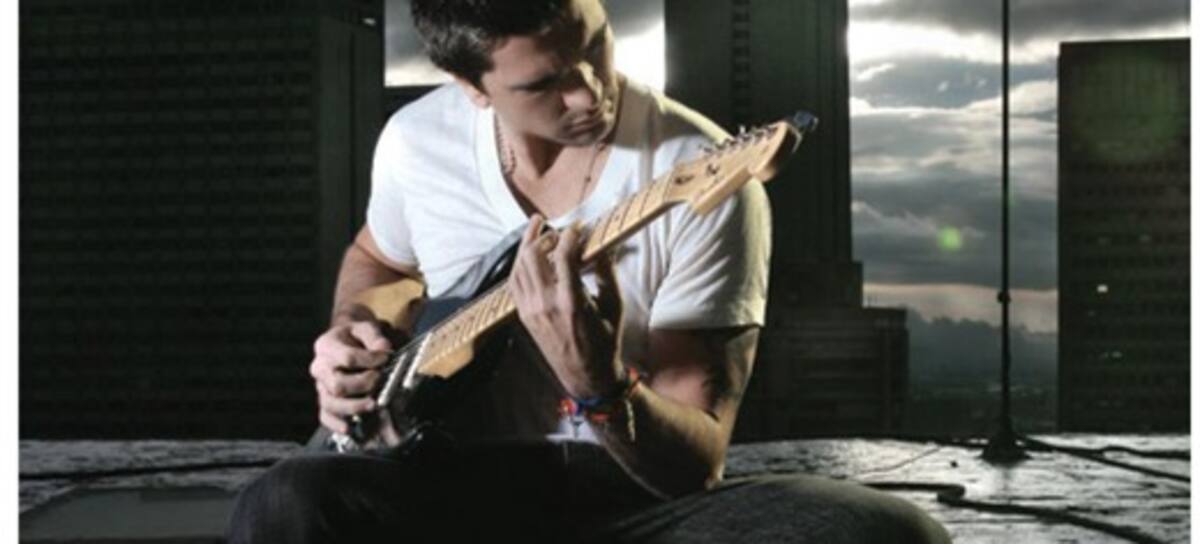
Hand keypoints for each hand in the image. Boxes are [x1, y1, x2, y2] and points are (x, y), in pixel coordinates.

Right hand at [308, 319, 391, 434]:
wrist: (345, 342)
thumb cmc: (356, 336)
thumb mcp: (365, 328)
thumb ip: (374, 336)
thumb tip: (383, 348)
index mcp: (326, 346)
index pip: (347, 357)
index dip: (368, 360)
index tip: (385, 358)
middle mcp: (319, 367)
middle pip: (337, 384)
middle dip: (362, 385)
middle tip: (379, 380)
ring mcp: (320, 386)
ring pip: (330, 403)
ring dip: (353, 407)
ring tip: (372, 405)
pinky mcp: (324, 400)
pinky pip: (324, 416)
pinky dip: (336, 424)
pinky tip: (349, 428)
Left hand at [507, 215, 625, 398]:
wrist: (586, 375)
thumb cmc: (605, 342)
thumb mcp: (613, 306)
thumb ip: (606, 272)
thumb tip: (602, 245)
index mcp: (572, 302)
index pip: (564, 256)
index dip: (570, 235)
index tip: (578, 226)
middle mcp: (546, 304)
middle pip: (533, 257)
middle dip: (542, 235)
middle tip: (553, 227)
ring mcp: (531, 311)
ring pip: (519, 267)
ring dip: (526, 246)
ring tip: (536, 231)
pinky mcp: (525, 316)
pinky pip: (515, 283)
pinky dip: (519, 265)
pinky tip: (527, 256)